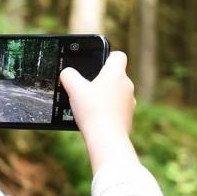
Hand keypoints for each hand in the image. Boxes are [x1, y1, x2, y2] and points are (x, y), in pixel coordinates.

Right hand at [60, 51, 138, 172]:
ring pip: (116, 93)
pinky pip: (117, 109)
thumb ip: (68, 75)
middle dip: (102, 80)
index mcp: (116, 74)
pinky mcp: (128, 117)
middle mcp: (127, 86)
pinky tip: (95, 118)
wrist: (107, 139)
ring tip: (89, 105)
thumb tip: (67, 73)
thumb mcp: (73, 89)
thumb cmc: (92, 111)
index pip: (118, 56)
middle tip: (86, 88)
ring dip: (105, 96)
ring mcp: (129, 103)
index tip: (97, 64)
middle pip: (115, 76)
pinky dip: (108, 111)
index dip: (107, 57)